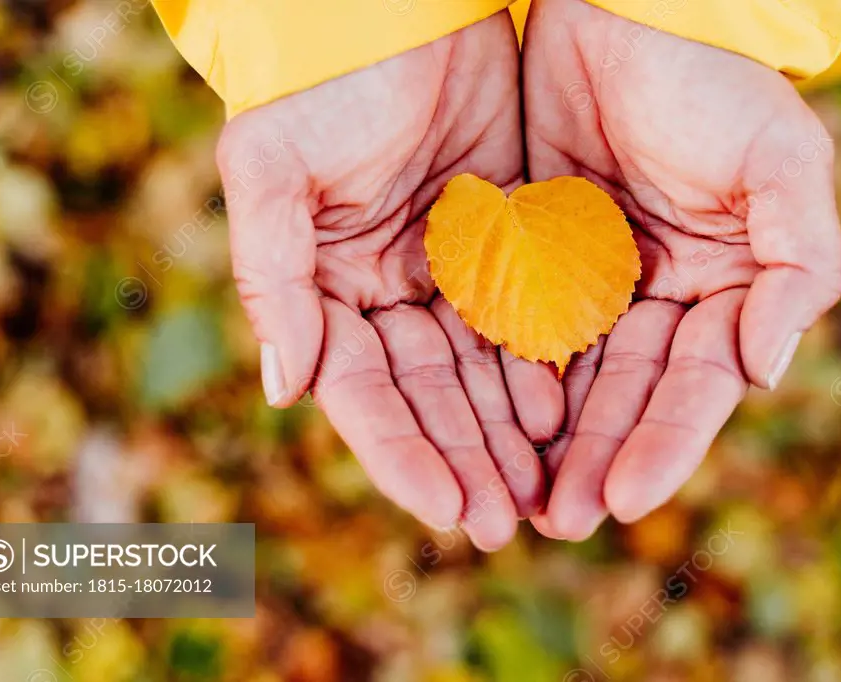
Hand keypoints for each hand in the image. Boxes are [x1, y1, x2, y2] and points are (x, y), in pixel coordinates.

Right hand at [216, 14, 562, 549]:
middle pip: (432, 398)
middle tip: (508, 525)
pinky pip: (527, 319)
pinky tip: (567, 413)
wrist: (401, 6)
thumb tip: (283, 390)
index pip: (367, 395)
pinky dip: (544, 367)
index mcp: (330, 290)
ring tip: (546, 492)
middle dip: (467, 462)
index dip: (404, 455)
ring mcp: (449, 272)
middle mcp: (389, 293)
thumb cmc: (325, 83)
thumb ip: (274, 277)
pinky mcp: (506, 243)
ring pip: (484, 372)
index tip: (447, 512)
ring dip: (510, 434)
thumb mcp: (273, 169)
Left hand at [523, 0, 840, 538]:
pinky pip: (513, 330)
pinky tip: (481, 426)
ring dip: (543, 442)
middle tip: (556, 524)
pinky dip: (500, 380)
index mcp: (720, 291)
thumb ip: (797, 264)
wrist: (624, 13)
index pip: (692, 387)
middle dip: (594, 461)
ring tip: (511, 501)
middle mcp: (656, 300)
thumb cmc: (714, 82)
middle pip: (623, 399)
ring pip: (565, 379)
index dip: (662, 445)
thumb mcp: (782, 161)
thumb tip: (768, 372)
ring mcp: (591, 285)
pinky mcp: (532, 260)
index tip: (623, 500)